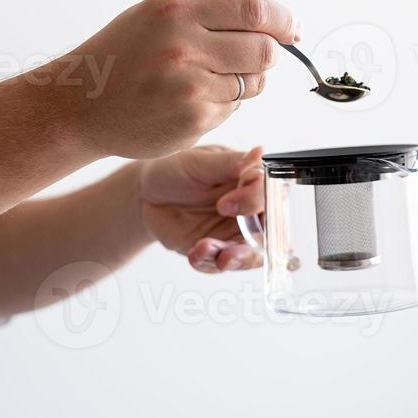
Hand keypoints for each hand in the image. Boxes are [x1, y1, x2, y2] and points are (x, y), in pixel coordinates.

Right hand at [50, 0, 298, 159]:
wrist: (80, 105)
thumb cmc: (122, 56)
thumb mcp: (156, 15)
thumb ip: (209, 12)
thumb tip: (268, 19)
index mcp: (176, 9)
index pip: (254, 10)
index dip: (282, 20)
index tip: (292, 29)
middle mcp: (184, 44)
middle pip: (264, 49)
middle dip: (268, 53)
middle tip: (253, 55)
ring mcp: (190, 85)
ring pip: (253, 82)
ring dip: (245, 80)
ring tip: (209, 78)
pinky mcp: (194, 119)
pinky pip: (233, 108)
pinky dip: (223, 104)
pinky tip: (191, 100)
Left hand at [140, 144, 264, 271]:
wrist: (146, 195)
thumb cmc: (175, 169)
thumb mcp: (199, 162)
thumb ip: (230, 163)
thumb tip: (259, 153)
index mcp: (251, 181)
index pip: (271, 194)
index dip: (255, 202)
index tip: (225, 204)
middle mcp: (250, 209)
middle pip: (270, 232)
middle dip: (254, 244)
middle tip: (231, 249)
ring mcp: (236, 232)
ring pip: (251, 254)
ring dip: (233, 258)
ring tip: (206, 250)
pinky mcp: (218, 251)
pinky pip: (222, 264)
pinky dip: (211, 263)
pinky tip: (195, 254)